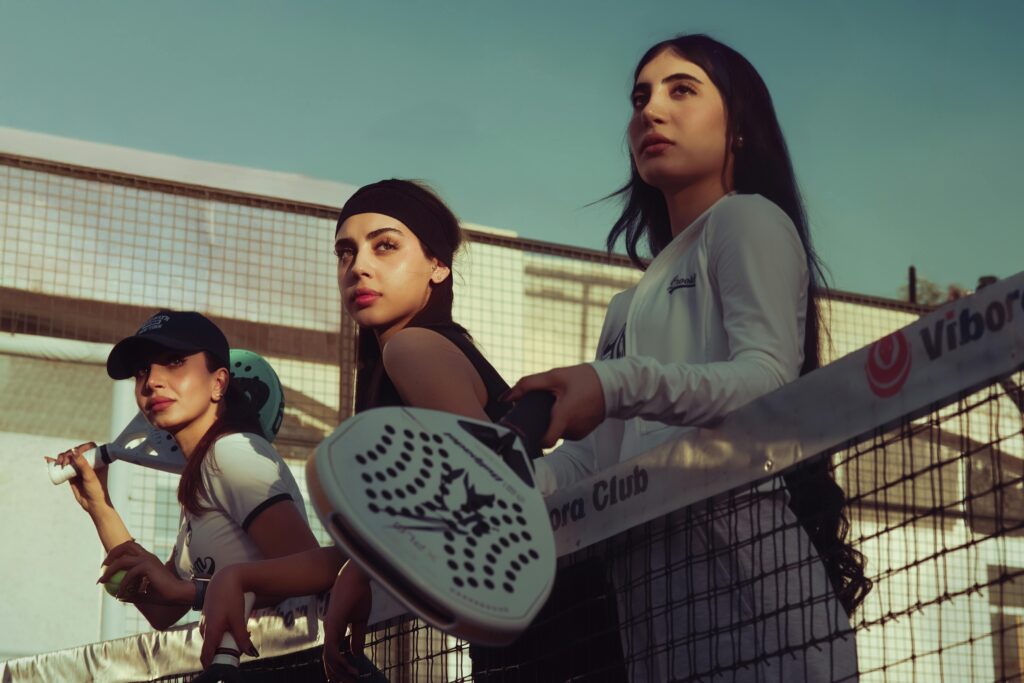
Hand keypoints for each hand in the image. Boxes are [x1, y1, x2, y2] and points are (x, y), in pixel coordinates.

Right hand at [46, 443, 108, 513]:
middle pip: (76, 452)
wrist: (92, 504)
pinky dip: (55, 462)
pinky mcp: (72, 474)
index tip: (74, 454)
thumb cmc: (97, 490)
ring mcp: (79, 468)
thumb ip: (83, 464)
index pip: (88, 448)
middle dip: (68, 454)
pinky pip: (63, 466)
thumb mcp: (90, 476)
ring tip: (58, 463)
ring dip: (61, 458)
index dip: (80, 448)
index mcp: (97, 460)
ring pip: (68, 458)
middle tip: (64, 463)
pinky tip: (48, 459)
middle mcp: (89, 462)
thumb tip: (74, 451)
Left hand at [98, 540, 188, 604]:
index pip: (131, 548)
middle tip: (102, 567)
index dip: (117, 553)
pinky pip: (129, 575)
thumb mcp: (144, 594)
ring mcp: (148, 560)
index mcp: (148, 559)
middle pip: (126, 545)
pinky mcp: (148, 566)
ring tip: (102, 580)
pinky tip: (119, 595)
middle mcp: (148, 556)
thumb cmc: (164, 595)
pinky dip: (122, 585)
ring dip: (110, 570)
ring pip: (123, 560)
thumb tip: (119, 597)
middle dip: (112, 553)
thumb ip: (132, 594)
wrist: (178, 594)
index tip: (107, 565)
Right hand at [199, 567, 258, 668]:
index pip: (206, 656)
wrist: (226, 577)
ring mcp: (205, 621)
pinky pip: (215, 629)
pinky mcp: (208, 616)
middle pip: (213, 648)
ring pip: (215, 638)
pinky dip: (225, 630)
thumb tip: (250, 653)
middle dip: (227, 649)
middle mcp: (205, 628)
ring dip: (227, 639)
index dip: (213, 664)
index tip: (225, 665)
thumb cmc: (230, 597)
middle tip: (242, 644)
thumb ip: (242, 638)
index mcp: (210, 631)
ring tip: (244, 632)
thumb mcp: (238, 619)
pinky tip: (236, 624)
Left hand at [323, 561, 372, 682]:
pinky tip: (351, 668)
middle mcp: (329, 630)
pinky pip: (332, 649)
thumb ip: (357, 636)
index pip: (332, 655)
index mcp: (335, 629)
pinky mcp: (333, 625)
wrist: (357, 576)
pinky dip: (340, 661)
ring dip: (340, 672)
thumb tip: (356, 654)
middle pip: (329, 660)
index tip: (347, 679)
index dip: (338, 669)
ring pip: (330, 658)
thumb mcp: (360, 619)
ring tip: (353, 679)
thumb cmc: (359, 593)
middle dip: (339, 675)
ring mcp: (330, 628)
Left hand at [505, 364, 605, 446]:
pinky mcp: (583, 433)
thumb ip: (528, 385)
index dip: (531, 436)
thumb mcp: (555, 376)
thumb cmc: (585, 379)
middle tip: (540, 404)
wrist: (614, 385)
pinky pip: (565, 430)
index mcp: (564, 417)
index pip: (544, 441)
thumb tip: (505, 398)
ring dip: (552, 420)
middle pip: (546, 432)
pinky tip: (565, 407)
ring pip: (556, 431)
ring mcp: (578, 433)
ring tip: (556, 403)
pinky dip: (562, 421)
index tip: (524, 426)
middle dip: (540, 420)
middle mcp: (571, 430)